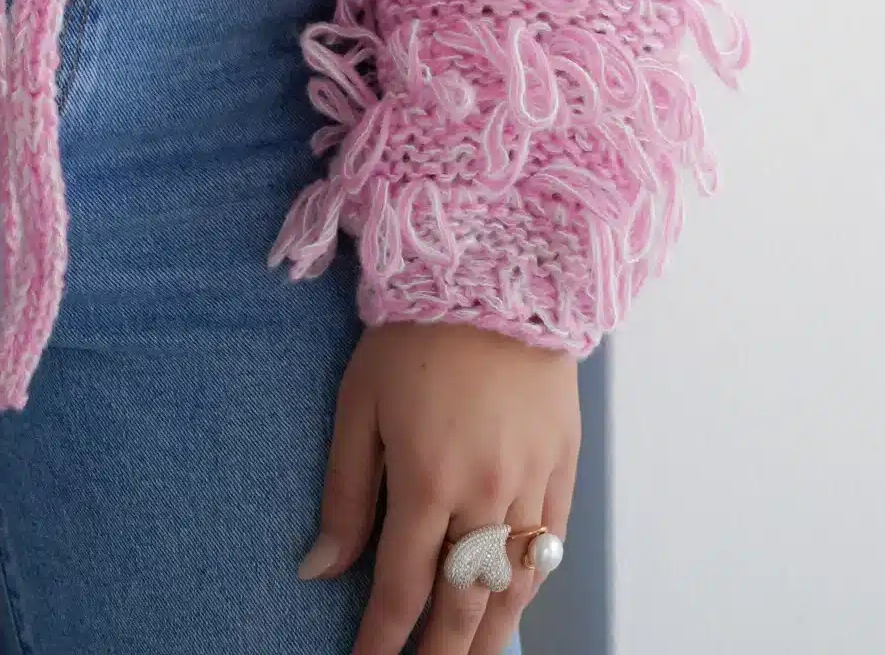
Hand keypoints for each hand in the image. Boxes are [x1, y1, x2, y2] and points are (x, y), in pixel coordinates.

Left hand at [301, 322, 578, 653]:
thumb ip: (345, 495)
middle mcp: (485, 497)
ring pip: (513, 589)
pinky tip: (513, 605)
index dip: (381, 642)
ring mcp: (532, 484)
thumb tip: (320, 569)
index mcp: (427, 481)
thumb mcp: (359, 404)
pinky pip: (550, 548)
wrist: (497, 268)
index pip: (400, 590)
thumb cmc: (414, 332)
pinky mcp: (565, 466)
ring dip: (489, 637)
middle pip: (463, 607)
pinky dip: (530, 587)